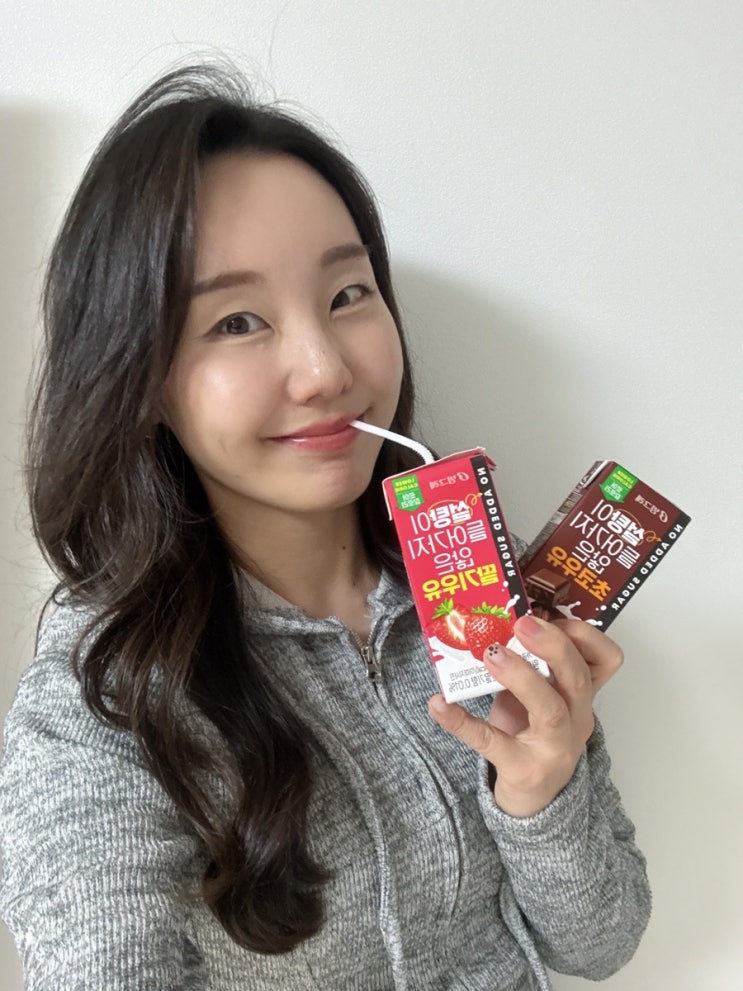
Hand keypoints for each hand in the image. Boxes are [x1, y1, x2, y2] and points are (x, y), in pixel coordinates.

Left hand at [428, 614, 622, 817]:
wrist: (533, 802)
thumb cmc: (533, 738)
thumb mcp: (540, 698)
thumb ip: (528, 666)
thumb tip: (493, 620)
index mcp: (580, 696)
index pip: (606, 661)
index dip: (584, 635)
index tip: (550, 615)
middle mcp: (576, 720)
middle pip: (578, 679)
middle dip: (553, 645)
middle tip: (522, 624)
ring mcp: (553, 749)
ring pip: (550, 710)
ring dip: (521, 677)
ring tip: (491, 655)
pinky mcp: (522, 770)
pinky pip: (491, 743)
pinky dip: (462, 721)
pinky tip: (439, 705)